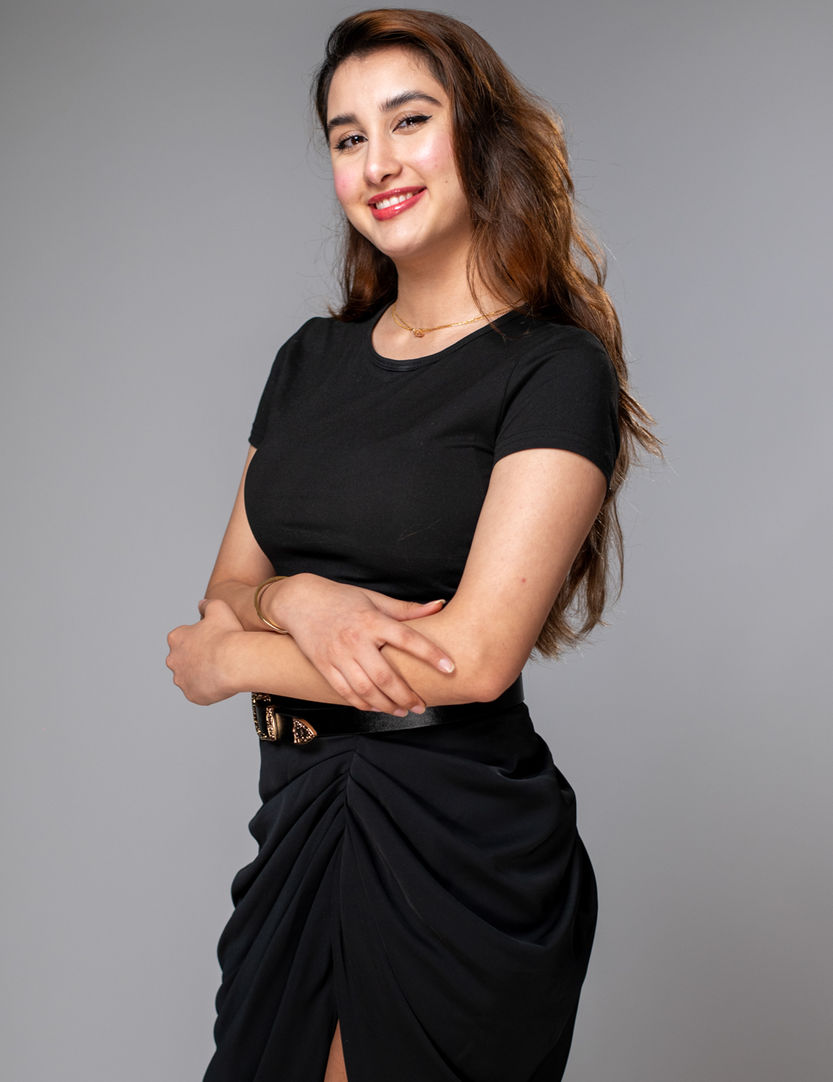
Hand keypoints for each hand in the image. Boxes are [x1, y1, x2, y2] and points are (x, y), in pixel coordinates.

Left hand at [166, 598, 243, 704]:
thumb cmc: (227, 634)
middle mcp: (173, 660)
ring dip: (201, 674)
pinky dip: (208, 689)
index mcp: (176, 638)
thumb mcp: (219, 608)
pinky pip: (200, 692)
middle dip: (197, 658)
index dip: (199, 638)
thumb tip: (202, 604)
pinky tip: (222, 682)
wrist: (235, 661)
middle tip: (218, 655)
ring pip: (190, 677)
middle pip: (183, 659)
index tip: (213, 639)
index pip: (182, 638)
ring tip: (222, 669)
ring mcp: (182, 680)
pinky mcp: (192, 695)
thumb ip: (207, 604)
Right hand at [262, 575, 454, 714]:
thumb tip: (438, 606)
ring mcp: (338, 655)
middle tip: (421, 705)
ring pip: (366, 689)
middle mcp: (355, 639)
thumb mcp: (374, 599)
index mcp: (372, 620)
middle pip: (385, 676)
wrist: (300, 601)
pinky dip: (363, 703)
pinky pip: (345, 692)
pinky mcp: (324, 666)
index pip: (408, 639)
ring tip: (402, 711)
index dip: (431, 654)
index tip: (449, 667)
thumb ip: (406, 610)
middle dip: (406, 695)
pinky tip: (376, 707)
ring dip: (387, 705)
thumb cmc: (342, 599)